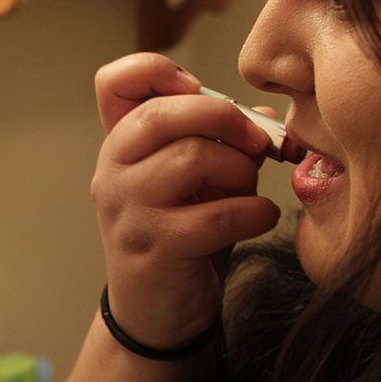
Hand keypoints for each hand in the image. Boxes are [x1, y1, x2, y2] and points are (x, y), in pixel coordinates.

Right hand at [92, 53, 279, 349]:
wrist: (157, 311)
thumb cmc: (180, 236)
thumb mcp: (197, 182)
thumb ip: (224, 143)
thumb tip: (267, 117)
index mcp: (120, 145)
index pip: (113, 82)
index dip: (155, 70)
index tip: (197, 87)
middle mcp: (113, 171)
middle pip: (162, 113)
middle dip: (223, 117)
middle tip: (256, 139)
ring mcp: (128, 210)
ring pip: (191, 158)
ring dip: (240, 170)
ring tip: (250, 189)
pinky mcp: (154, 247)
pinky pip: (215, 215)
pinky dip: (253, 212)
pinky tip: (260, 217)